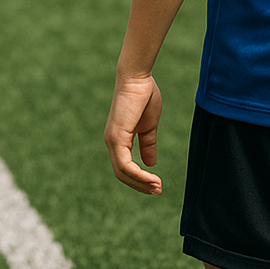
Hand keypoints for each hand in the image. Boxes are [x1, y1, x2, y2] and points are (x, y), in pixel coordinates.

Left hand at [104, 74, 163, 194]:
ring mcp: (112, 140)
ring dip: (141, 183)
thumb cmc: (144, 96)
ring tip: (157, 187)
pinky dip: (138, 175)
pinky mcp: (116, 137)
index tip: (157, 184)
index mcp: (118, 139)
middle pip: (122, 174)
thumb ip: (148, 144)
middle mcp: (111, 141)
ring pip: (122, 172)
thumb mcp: (149, 125)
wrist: (138, 78)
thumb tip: (151, 164)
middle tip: (158, 191)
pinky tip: (152, 178)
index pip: (125, 167)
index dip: (140, 178)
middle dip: (140, 185)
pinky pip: (125, 164)